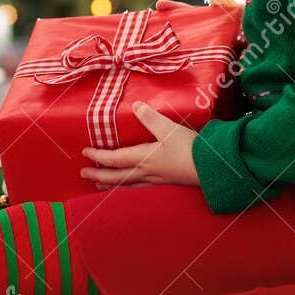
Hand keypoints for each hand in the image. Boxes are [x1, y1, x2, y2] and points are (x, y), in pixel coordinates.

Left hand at [79, 101, 199, 187]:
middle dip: (98, 175)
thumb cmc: (189, 149)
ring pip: (127, 185)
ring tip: (100, 187)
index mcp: (143, 158)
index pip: (114, 159)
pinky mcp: (166, 183)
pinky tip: (130, 189)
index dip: (98, 156)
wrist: (210, 169)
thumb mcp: (169, 129)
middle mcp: (146, 172)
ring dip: (111, 185)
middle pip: (116, 176)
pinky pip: (140, 189)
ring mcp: (156, 180)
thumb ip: (151, 118)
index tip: (85, 153)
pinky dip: (129, 189)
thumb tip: (136, 105)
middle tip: (83, 174)